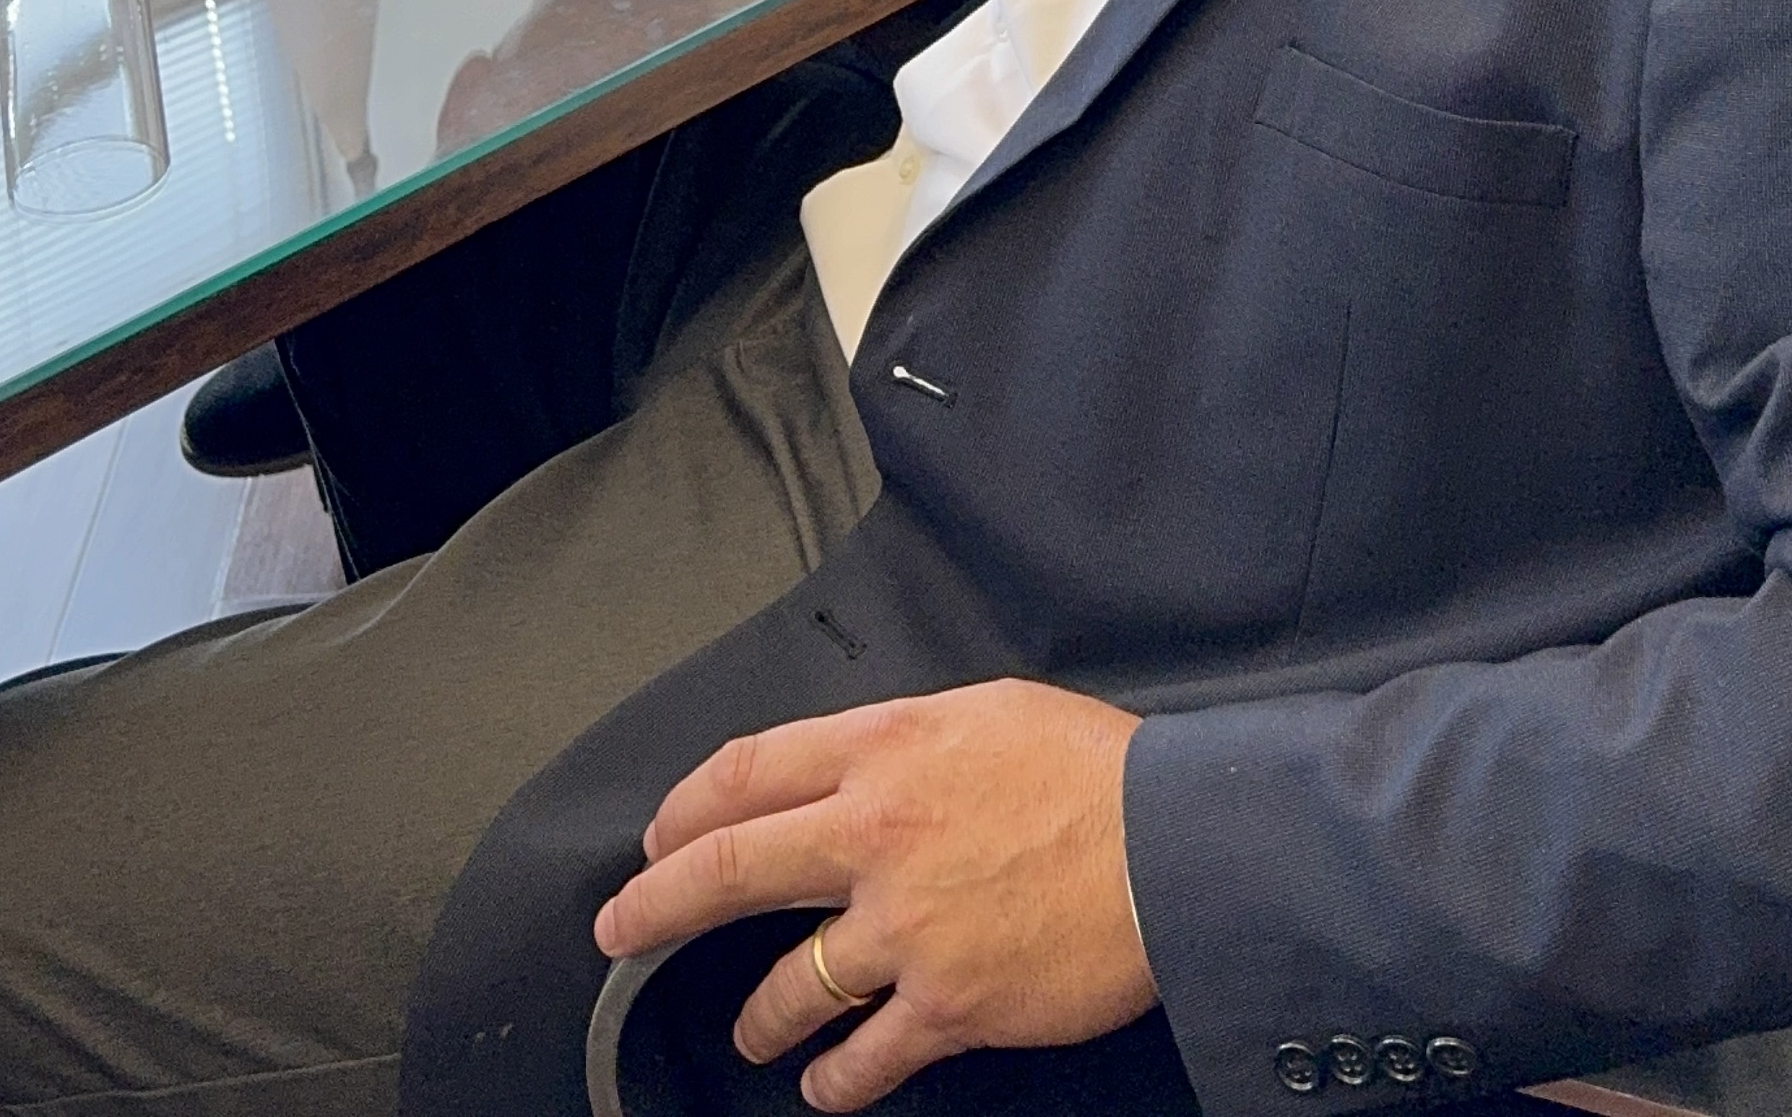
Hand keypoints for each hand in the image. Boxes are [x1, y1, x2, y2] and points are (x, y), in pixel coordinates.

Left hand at [592, 681, 1153, 1111]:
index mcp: (882, 747)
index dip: (687, 807)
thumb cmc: (1092, 768)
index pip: (746, 771)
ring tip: (751, 1033)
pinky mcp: (944, 1006)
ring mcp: (902, 928)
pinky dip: (833, 1081)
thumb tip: (859, 768)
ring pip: (787, 984)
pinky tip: (823, 1087)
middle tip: (619, 929)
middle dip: (655, 905)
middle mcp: (873, 833)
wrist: (1172, 846)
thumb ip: (903, 741)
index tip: (661, 833)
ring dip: (757, 1017)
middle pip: (728, 868)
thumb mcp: (982, 711)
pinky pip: (861, 1058)